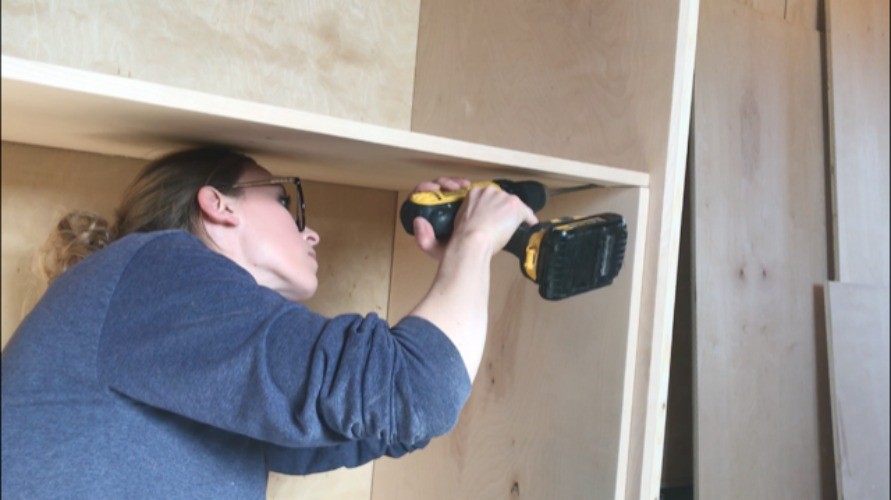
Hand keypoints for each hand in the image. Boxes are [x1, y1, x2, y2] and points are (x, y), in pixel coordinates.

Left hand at [411, 177, 471, 260]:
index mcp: (423, 214)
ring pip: (447, 185)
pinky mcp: (460, 201)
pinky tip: (468, 186)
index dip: (425, 187)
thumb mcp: (435, 248)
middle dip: (443, 182)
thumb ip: (423, 240)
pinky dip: (463, 185)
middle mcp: (434, 206)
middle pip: (434, 186)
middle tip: (453, 186)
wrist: (469, 254)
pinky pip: (460, 188)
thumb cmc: (450, 252)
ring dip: (455, 182)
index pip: (418, 195)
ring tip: (463, 185)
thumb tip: (418, 220)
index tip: (435, 188)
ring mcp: (447, 202)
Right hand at [411, 178, 537, 259]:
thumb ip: (425, 233)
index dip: (490, 210)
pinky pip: (527, 212)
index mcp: (470, 195)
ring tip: (515, 226)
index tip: (492, 220)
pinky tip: (530, 226)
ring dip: (514, 216)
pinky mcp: (514, 206)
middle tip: (505, 225)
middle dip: (503, 211)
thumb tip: (417, 222)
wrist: (471, 244)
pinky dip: (529, 220)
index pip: (485, 197)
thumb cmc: (455, 245)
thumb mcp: (437, 239)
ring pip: (513, 205)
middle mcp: (486, 191)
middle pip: (500, 199)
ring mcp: (501, 197)